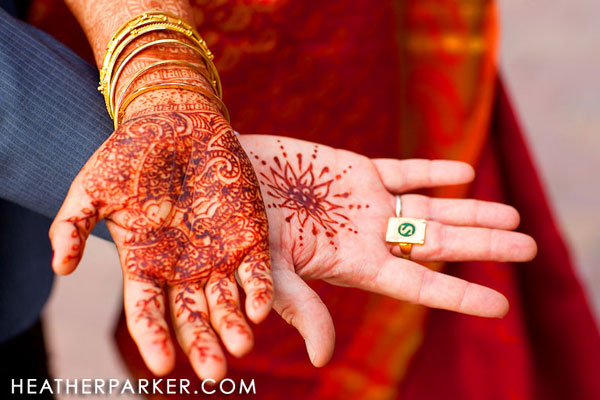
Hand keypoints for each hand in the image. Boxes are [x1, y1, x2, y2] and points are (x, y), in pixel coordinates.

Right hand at [50, 110, 271, 379]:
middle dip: (202, 345)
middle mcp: (183, 268)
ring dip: (234, 325)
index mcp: (146, 264)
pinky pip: (256, 270)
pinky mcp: (247, 235)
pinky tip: (261, 308)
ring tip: (241, 347)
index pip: (148, 312)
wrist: (175, 120)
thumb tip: (61, 267)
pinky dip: (259, 289)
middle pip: (192, 317)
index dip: (154, 339)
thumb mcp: (93, 186)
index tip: (163, 366)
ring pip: (227, 301)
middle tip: (214, 373)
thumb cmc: (130, 153)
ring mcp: (217, 254)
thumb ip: (73, 225)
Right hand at [238, 135, 536, 366]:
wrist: (224, 176)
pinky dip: (433, 172)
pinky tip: (464, 173)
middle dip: (483, 245)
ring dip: (471, 211)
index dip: (458, 295)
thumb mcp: (267, 267)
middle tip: (529, 247)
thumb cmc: (237, 225)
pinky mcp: (356, 170)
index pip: (416, 284)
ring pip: (430, 209)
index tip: (500, 304)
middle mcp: (367, 236)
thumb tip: (325, 359)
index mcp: (352, 264)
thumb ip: (302, 305)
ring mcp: (365, 203)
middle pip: (437, 245)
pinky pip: (403, 171)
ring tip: (514, 215)